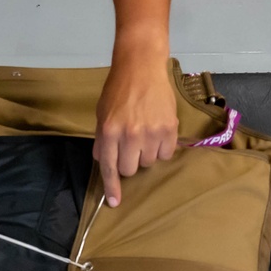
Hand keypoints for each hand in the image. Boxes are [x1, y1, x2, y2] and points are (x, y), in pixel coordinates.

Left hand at [93, 56, 178, 206]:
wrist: (141, 67)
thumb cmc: (118, 90)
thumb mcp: (101, 115)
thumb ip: (102, 140)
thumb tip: (104, 162)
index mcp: (109, 132)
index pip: (109, 168)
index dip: (112, 188)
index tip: (115, 203)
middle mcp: (130, 135)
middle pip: (130, 169)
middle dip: (129, 161)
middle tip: (131, 145)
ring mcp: (151, 132)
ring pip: (149, 162)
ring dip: (146, 153)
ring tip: (145, 132)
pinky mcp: (169, 128)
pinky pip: (166, 153)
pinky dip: (162, 147)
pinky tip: (157, 132)